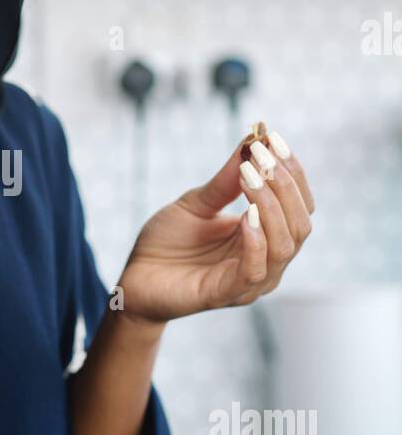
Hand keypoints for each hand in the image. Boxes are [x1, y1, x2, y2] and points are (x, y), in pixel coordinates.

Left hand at [119, 129, 314, 325]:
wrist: (134, 276)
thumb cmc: (167, 242)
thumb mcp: (197, 202)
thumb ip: (226, 180)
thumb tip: (253, 140)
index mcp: (265, 238)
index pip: (299, 206)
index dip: (293, 173)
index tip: (275, 140)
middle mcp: (267, 261)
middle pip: (300, 225)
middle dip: (285, 186)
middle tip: (263, 156)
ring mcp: (250, 281)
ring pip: (284, 246)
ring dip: (272, 207)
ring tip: (251, 177)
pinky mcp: (227, 294)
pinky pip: (255, 270)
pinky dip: (257, 241)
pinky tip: (247, 216)